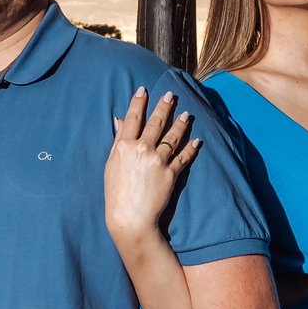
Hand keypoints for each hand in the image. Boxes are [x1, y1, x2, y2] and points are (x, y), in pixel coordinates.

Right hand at [105, 89, 201, 242]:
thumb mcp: (111, 164)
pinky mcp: (171, 174)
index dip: (138, 102)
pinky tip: (197, 140)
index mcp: (125, 146)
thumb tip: (119, 120)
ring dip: (181, 123)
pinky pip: (184, 157)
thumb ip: (118, 141)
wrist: (130, 218)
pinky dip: (191, 148)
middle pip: (155, 122)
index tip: (143, 90)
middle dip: (163, 106)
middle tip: (170, 95)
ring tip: (186, 114)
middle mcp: (142, 150)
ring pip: (172, 136)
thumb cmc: (116, 193)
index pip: (133, 118)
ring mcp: (158, 161)